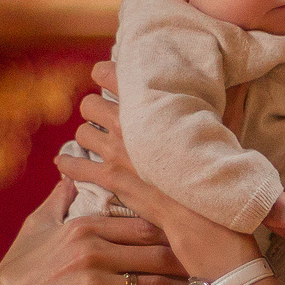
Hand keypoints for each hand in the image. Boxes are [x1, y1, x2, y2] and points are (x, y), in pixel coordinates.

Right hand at [0, 179, 191, 284]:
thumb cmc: (17, 270)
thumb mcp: (34, 227)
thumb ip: (58, 201)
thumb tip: (68, 174)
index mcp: (83, 228)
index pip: (141, 224)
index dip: (172, 229)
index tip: (194, 232)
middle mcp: (90, 253)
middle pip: (154, 253)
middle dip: (187, 259)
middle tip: (213, 263)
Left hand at [59, 88, 257, 284]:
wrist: (205, 210)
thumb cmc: (214, 167)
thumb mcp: (214, 127)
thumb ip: (210, 105)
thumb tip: (219, 86)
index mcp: (151, 105)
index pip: (112, 74)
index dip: (105, 74)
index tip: (105, 77)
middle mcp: (129, 123)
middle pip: (89, 104)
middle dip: (94, 110)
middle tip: (102, 117)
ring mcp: (117, 151)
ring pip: (82, 132)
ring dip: (87, 137)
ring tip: (94, 143)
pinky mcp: (111, 178)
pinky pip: (76, 166)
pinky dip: (70, 164)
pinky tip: (65, 164)